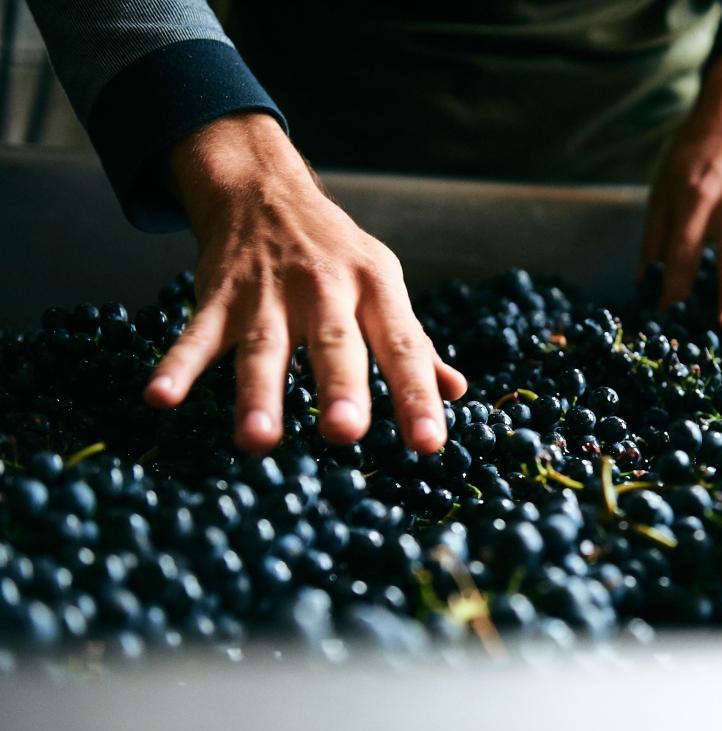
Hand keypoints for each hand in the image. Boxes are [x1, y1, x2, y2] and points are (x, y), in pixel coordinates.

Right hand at [143, 112, 466, 454]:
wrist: (266, 190)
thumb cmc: (337, 254)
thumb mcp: (383, 286)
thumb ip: (414, 344)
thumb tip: (456, 392)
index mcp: (377, 290)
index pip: (403, 348)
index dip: (417, 396)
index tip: (429, 444)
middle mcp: (326, 290)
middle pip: (335, 344)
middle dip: (340, 388)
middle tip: (345, 433)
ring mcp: (269, 293)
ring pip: (265, 347)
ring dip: (258, 393)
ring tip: (258, 440)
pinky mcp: (219, 296)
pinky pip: (196, 334)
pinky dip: (177, 365)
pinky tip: (160, 398)